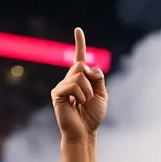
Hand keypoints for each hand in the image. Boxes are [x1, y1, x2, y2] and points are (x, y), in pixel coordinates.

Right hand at [51, 28, 107, 142]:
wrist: (85, 132)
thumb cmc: (93, 116)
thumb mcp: (102, 94)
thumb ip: (98, 78)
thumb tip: (88, 66)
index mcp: (80, 79)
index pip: (80, 58)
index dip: (79, 43)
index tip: (78, 29)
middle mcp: (69, 79)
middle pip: (82, 66)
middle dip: (91, 80)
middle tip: (90, 97)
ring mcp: (62, 86)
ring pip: (79, 75)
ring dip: (88, 90)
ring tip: (84, 103)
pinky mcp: (57, 93)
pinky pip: (73, 85)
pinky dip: (81, 94)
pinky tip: (78, 104)